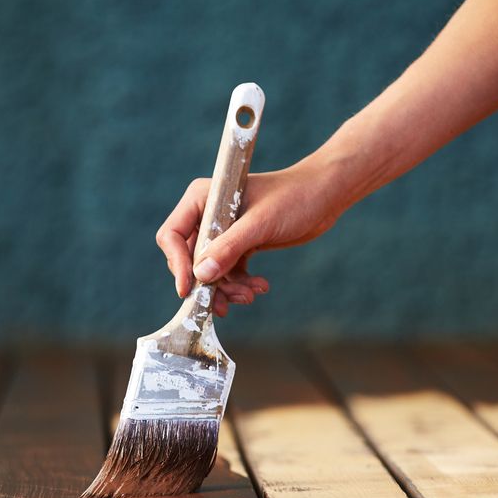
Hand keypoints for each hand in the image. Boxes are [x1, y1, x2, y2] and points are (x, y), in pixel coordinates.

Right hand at [156, 158, 344, 316]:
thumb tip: (201, 275)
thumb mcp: (260, 224)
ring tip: (250, 295)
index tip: (188, 290)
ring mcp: (222, 231)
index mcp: (202, 198)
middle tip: (226, 302)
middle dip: (208, 282)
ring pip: (210, 271)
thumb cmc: (294, 198)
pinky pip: (228, 272)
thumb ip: (229, 248)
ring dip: (226, 288)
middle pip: (189, 259)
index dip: (177, 264)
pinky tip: (260, 287)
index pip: (172, 235)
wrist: (325, 195)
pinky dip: (240, 284)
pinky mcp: (239, 244)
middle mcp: (207, 214)